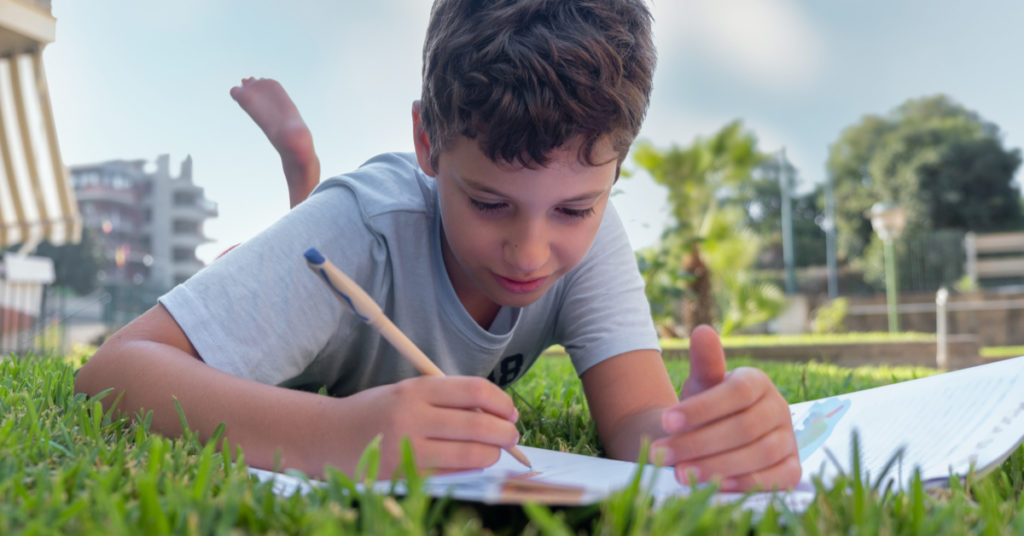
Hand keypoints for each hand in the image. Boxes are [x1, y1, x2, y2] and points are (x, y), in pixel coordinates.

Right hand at [337, 375, 520, 476]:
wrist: (327, 438)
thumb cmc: (376, 414)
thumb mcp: (407, 393)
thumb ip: (447, 400)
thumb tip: (497, 413)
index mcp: (415, 390)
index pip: (475, 390)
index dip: (501, 401)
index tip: (510, 411)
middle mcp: (412, 418)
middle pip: (479, 424)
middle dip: (506, 433)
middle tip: (512, 436)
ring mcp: (408, 451)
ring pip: (472, 454)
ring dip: (493, 454)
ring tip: (495, 452)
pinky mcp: (405, 478)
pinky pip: (454, 476)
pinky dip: (471, 471)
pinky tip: (471, 465)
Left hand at [651, 325, 800, 490]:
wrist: (715, 438)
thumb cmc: (707, 408)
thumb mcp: (702, 385)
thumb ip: (704, 362)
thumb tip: (702, 331)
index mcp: (758, 382)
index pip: (735, 393)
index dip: (701, 409)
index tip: (665, 421)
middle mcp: (779, 408)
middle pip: (743, 428)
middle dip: (698, 443)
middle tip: (661, 454)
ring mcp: (789, 440)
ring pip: (758, 454)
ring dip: (716, 466)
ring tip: (679, 473)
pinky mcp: (792, 468)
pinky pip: (776, 480)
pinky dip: (746, 483)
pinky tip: (714, 487)